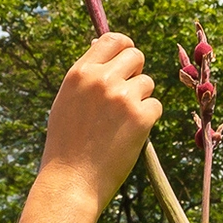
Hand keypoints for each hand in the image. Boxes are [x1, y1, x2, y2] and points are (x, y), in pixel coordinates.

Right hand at [41, 33, 161, 206]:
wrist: (71, 182)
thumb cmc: (66, 145)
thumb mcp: (66, 102)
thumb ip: (85, 76)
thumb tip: (102, 46)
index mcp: (79, 73)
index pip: (112, 40)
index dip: (125, 47)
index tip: (128, 61)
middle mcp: (101, 79)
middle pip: (136, 56)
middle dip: (137, 73)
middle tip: (128, 96)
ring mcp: (122, 97)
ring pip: (147, 83)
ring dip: (141, 100)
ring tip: (120, 124)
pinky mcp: (141, 117)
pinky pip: (156, 106)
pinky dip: (148, 120)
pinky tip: (129, 136)